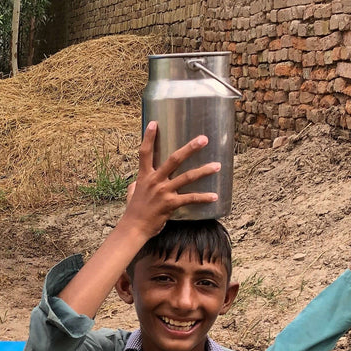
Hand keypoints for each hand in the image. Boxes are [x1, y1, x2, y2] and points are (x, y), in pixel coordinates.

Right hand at [121, 122, 218, 239]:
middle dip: (190, 148)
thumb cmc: (133, 210)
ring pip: (187, 177)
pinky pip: (190, 198)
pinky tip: (215, 196)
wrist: (134, 227)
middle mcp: (154, 181)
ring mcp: (163, 192)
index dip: (149, 137)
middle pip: (174, 159)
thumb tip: (139, 180)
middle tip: (203, 139)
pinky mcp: (171, 204)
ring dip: (204, 171)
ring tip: (217, 165)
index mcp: (144, 175)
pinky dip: (204, 197)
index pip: (145, 152)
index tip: (154, 123)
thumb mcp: (132, 192)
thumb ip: (138, 183)